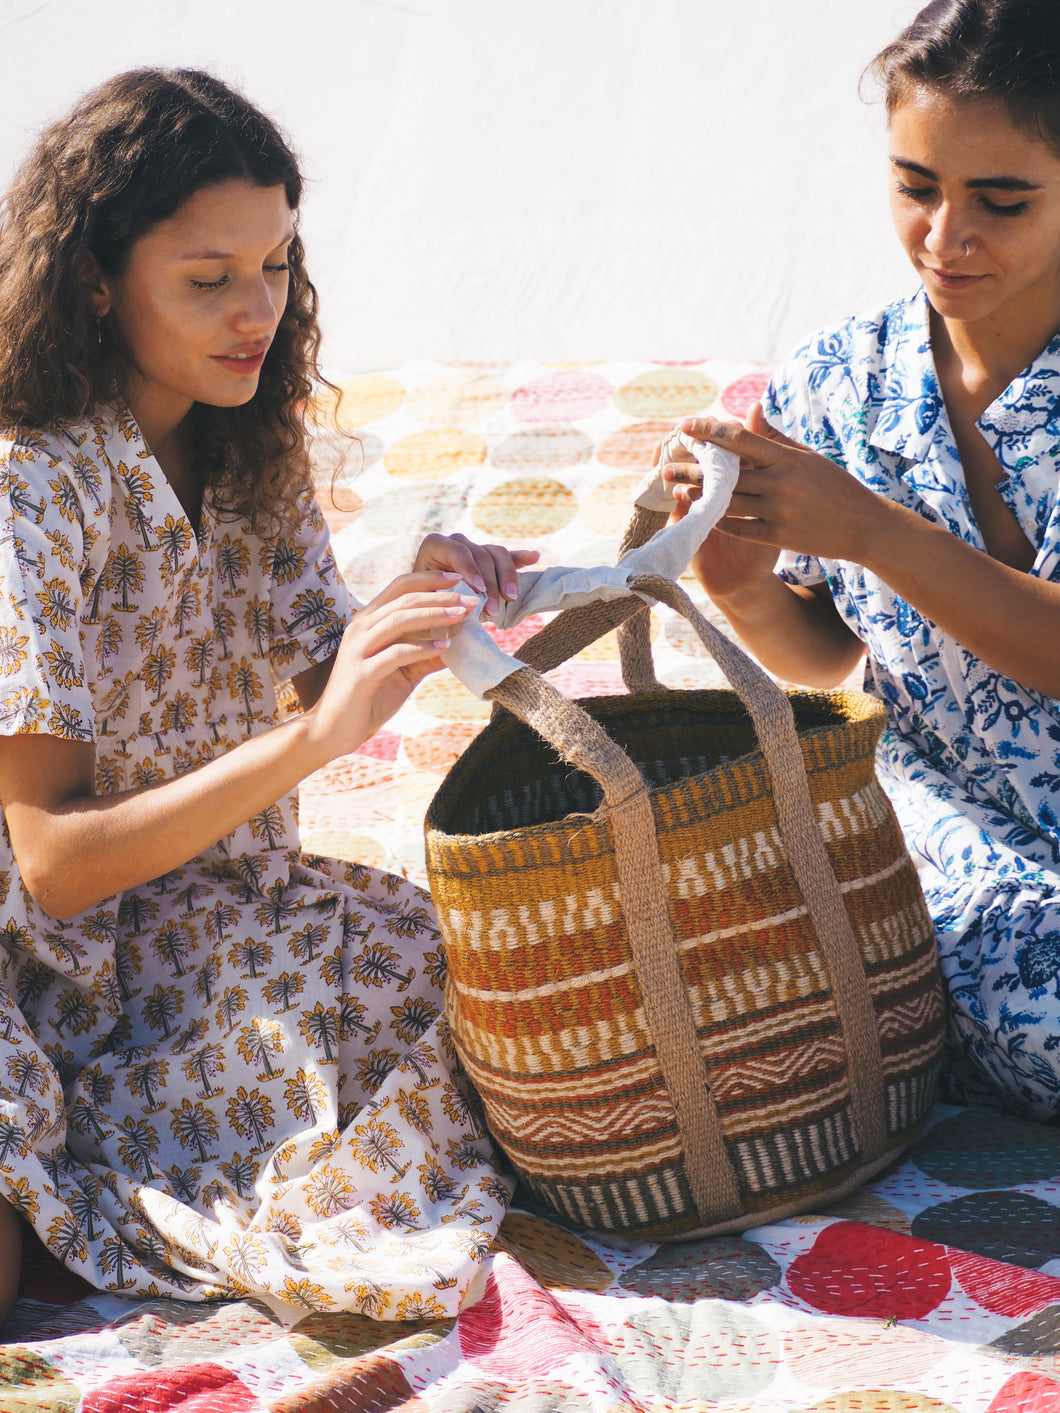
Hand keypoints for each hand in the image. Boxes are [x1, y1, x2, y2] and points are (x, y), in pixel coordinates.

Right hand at [305, 571, 479, 759]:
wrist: (334, 729)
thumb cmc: (369, 697)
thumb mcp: (403, 672)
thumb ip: (425, 656)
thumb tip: (457, 644)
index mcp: (368, 621)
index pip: (400, 587)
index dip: (430, 580)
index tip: (459, 579)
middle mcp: (360, 629)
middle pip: (404, 600)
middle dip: (440, 598)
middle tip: (471, 600)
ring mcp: (357, 649)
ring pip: (398, 620)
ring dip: (434, 616)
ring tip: (462, 617)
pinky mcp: (361, 674)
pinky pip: (395, 654)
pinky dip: (422, 649)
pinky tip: (444, 647)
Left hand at [413, 533, 538, 615]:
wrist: (427, 607)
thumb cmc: (421, 605)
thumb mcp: (424, 599)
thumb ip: (438, 596)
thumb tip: (461, 601)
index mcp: (435, 545)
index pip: (457, 550)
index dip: (469, 569)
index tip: (477, 590)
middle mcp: (457, 542)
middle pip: (481, 554)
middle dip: (489, 583)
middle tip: (493, 609)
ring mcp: (476, 549)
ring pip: (497, 554)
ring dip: (507, 577)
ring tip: (510, 598)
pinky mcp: (491, 559)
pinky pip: (508, 556)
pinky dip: (521, 557)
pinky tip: (535, 557)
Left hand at [660, 403, 877, 592]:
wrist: (864, 525)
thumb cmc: (834, 486)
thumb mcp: (808, 456)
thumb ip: (775, 437)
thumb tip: (751, 410)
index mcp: (787, 458)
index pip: (741, 440)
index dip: (710, 432)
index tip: (686, 426)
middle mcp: (781, 482)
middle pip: (727, 474)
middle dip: (693, 470)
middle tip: (666, 467)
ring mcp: (779, 511)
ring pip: (729, 502)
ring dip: (700, 497)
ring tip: (677, 491)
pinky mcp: (779, 536)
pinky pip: (740, 528)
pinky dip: (719, 522)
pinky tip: (701, 515)